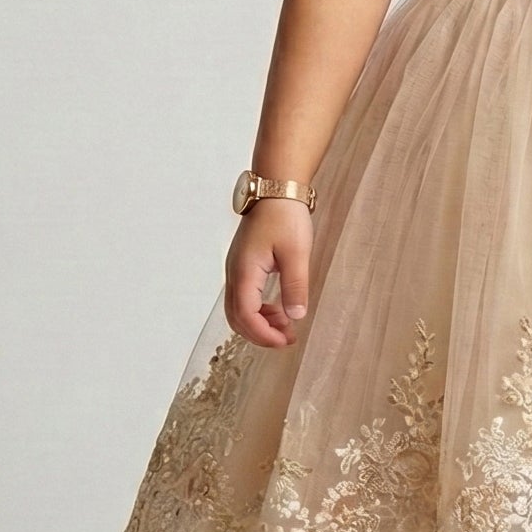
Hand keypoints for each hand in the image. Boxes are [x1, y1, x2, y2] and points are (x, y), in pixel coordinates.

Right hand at [225, 197, 313, 346]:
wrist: (275, 190)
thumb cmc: (285, 217)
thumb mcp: (296, 253)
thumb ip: (295, 286)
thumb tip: (296, 316)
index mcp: (244, 272)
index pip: (246, 315)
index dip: (263, 334)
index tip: (285, 341)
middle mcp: (234, 273)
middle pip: (236, 317)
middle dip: (260, 333)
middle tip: (287, 339)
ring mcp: (236, 269)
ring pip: (238, 309)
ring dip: (259, 322)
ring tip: (287, 325)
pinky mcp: (243, 265)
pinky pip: (243, 297)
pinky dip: (258, 309)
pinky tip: (279, 308)